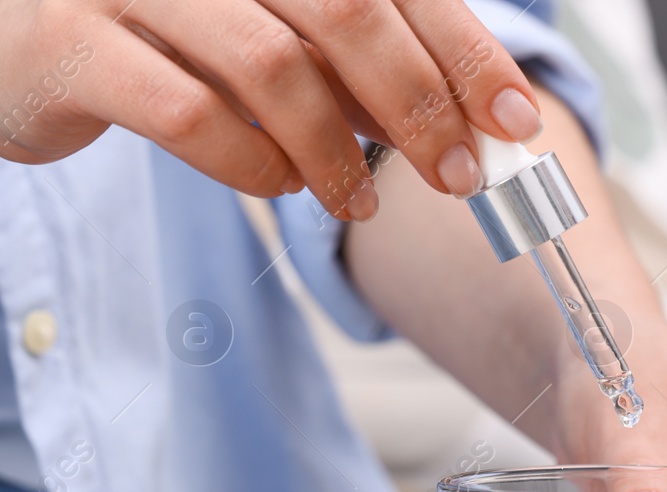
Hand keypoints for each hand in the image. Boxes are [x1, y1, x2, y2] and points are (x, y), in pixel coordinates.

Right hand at [0, 0, 542, 218]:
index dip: (466, 49)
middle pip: (346, 9)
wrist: (13, 32)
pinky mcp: (73, 47)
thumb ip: (356, 58)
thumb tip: (466, 120)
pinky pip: (189, 117)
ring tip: (357, 199)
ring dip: (337, 150)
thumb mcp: (273, 27)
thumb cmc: (166, 29)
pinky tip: (280, 186)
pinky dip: (255, 166)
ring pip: (272, 66)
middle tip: (457, 175)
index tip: (517, 119)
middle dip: (420, 103)